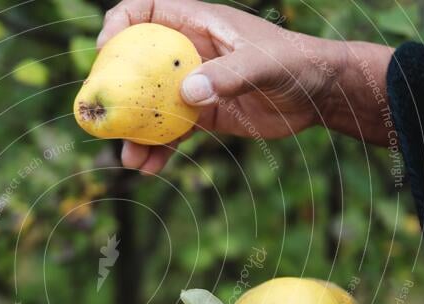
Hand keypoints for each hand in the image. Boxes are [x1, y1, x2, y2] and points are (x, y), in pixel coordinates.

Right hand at [97, 0, 393, 172]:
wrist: (318, 96)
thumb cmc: (295, 63)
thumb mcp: (264, 63)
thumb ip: (229, 75)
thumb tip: (187, 94)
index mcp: (196, 24)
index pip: (145, 11)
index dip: (119, 24)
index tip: (107, 52)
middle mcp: (187, 53)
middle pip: (135, 65)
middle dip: (117, 92)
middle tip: (105, 119)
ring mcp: (192, 86)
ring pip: (149, 106)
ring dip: (136, 133)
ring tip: (132, 159)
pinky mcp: (202, 115)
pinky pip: (170, 132)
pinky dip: (159, 150)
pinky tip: (151, 168)